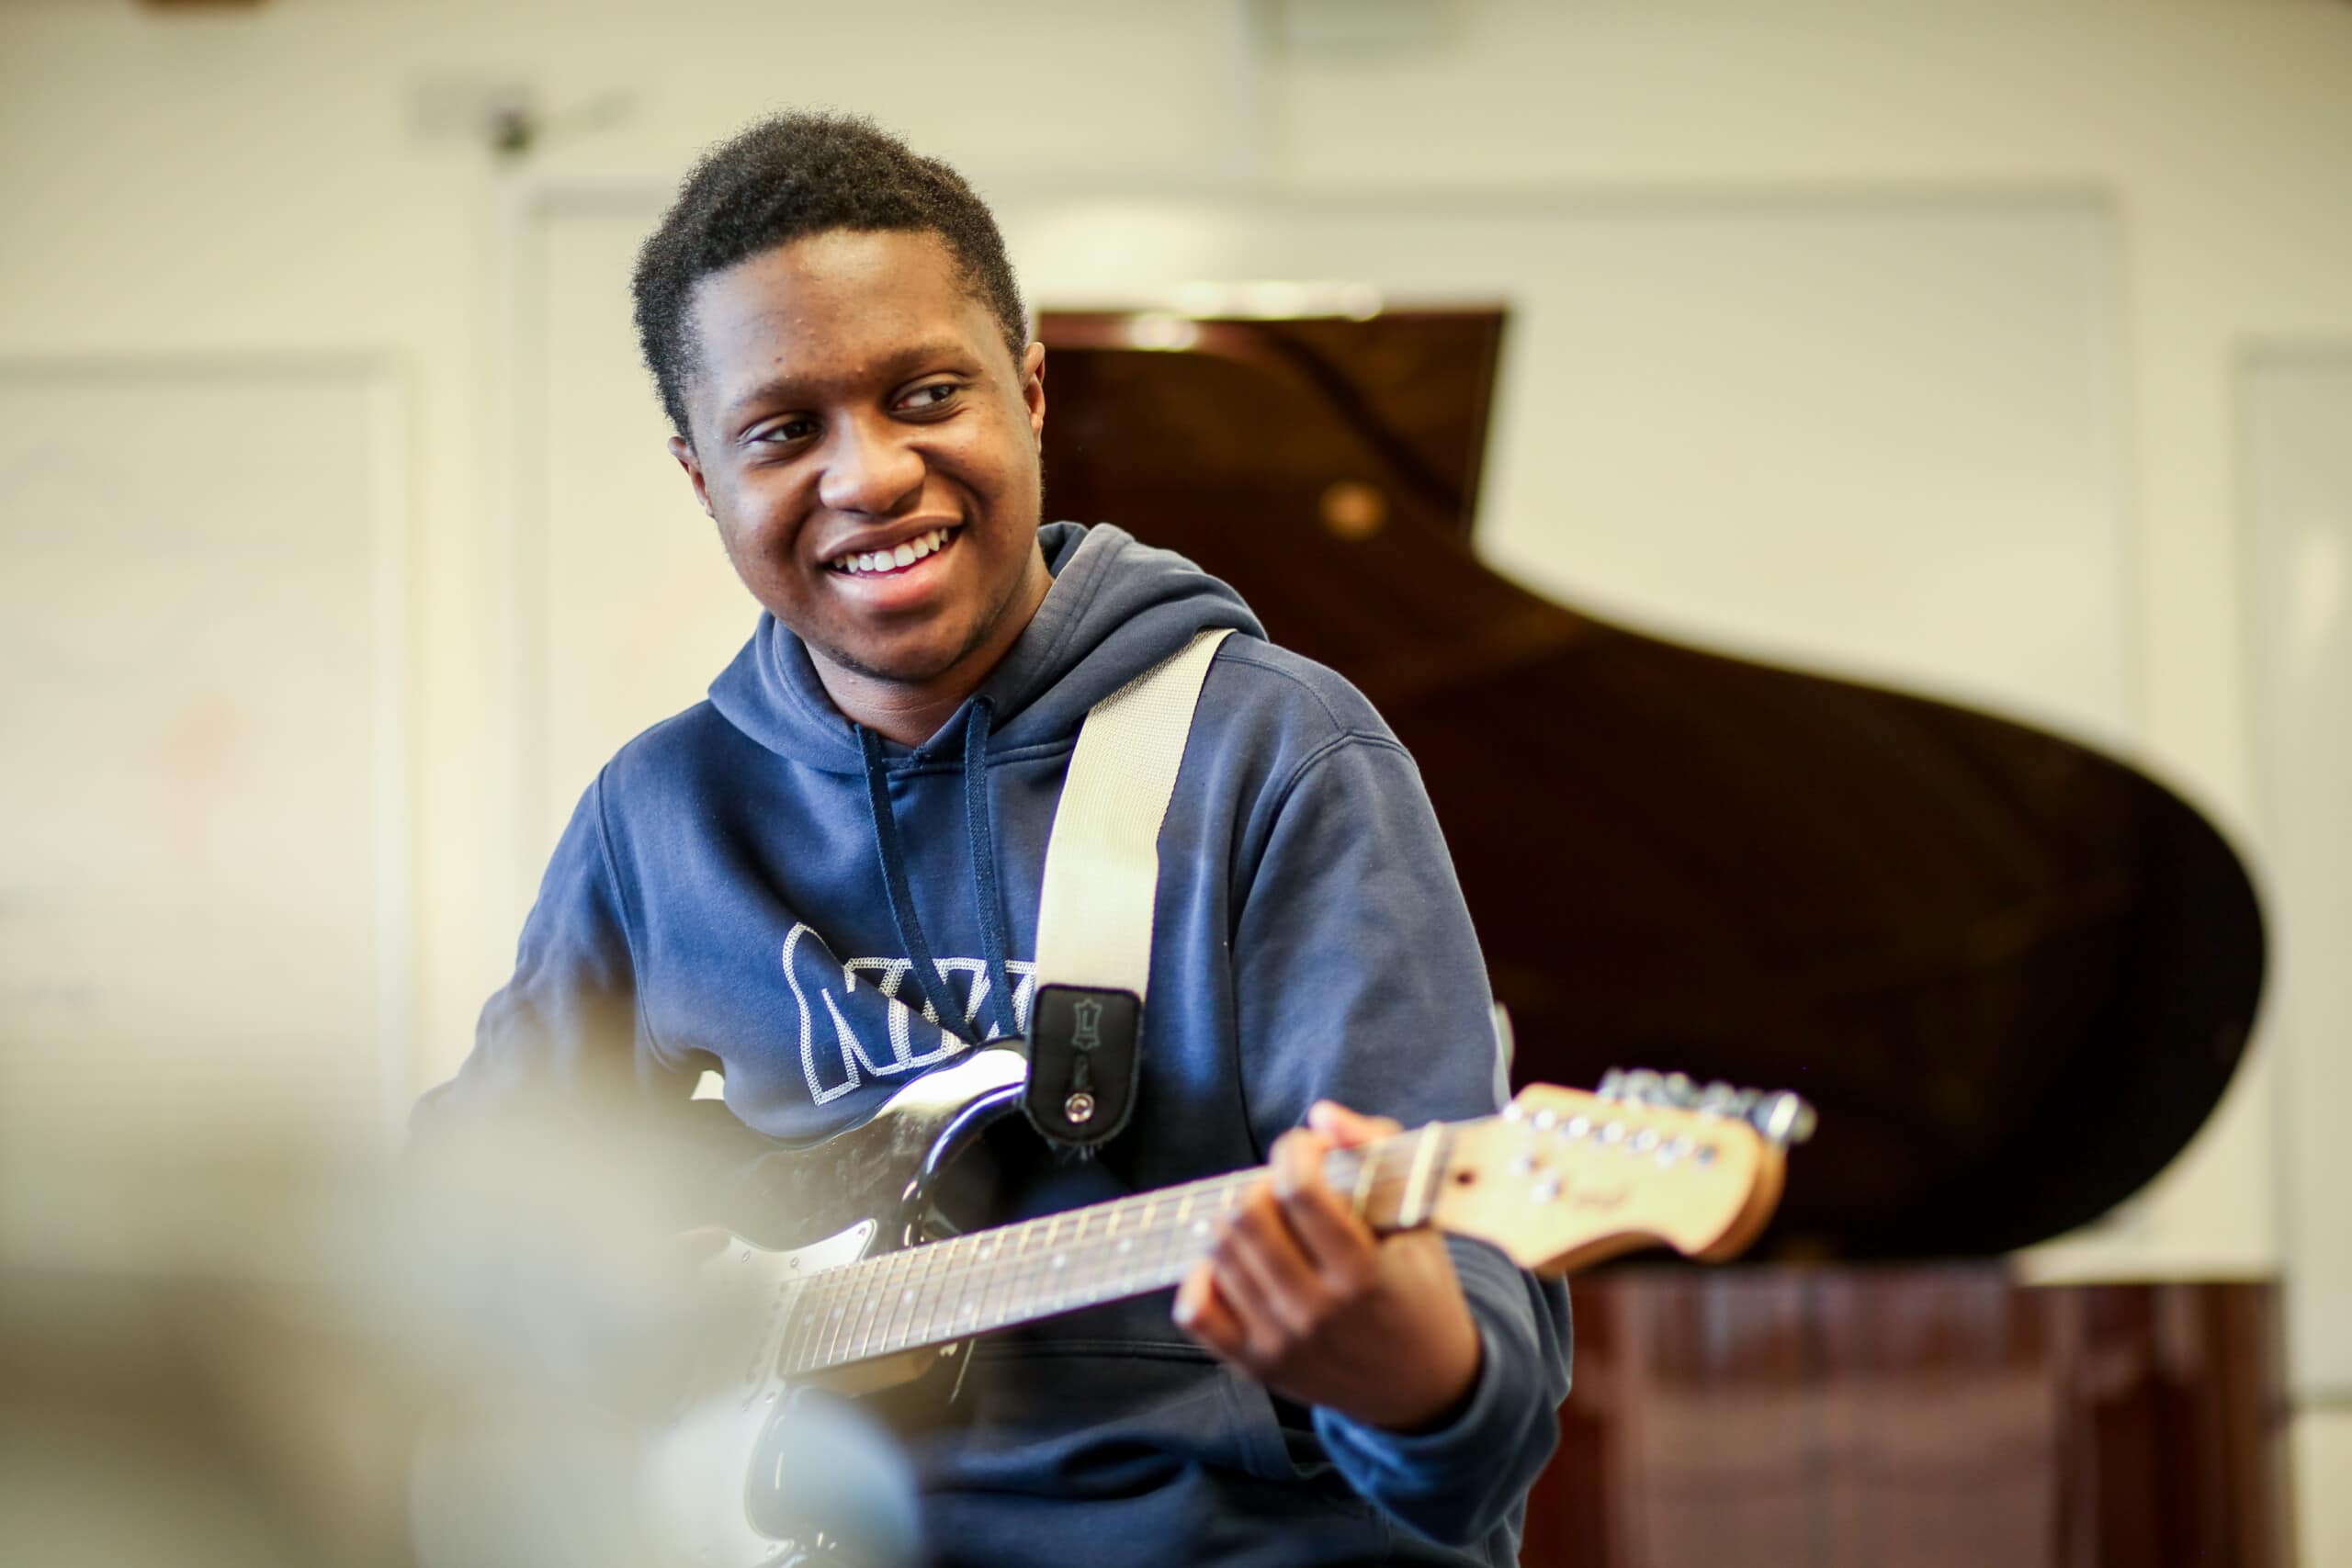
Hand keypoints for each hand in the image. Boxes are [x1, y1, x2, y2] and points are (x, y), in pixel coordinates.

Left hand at [1173, 1101, 1482, 1432]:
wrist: (1423, 1387)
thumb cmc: (1420, 1293)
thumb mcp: (1418, 1221)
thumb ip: (1376, 1153)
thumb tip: (1321, 1114)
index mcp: (1363, 1275)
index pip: (1299, 1191)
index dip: (1296, 1150)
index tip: (1309, 1148)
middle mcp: (1316, 1313)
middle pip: (1247, 1218)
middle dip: (1262, 1183)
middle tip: (1285, 1188)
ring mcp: (1280, 1342)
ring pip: (1219, 1253)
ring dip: (1236, 1221)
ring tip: (1267, 1221)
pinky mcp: (1254, 1365)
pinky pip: (1196, 1309)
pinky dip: (1203, 1274)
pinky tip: (1234, 1261)